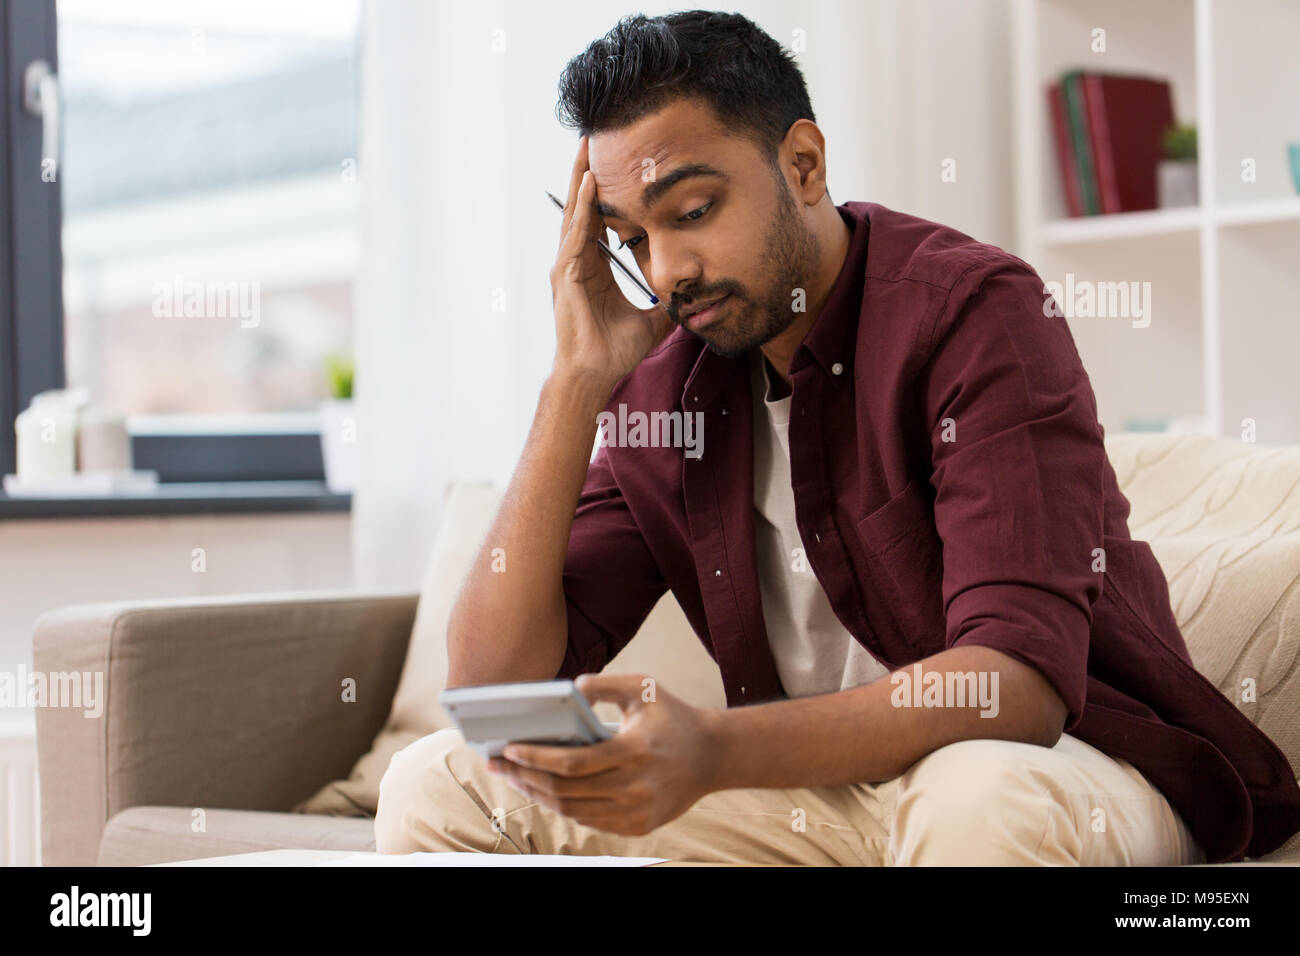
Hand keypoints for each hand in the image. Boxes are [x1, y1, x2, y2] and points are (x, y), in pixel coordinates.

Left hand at [486, 674, 720, 836]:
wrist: (714, 755)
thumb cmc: (672, 715)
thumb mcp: (644, 687)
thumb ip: (605, 683)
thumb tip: (568, 689)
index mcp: (634, 751)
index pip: (572, 763)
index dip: (534, 759)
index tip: (507, 749)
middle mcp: (636, 787)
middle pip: (566, 791)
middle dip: (525, 778)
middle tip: (498, 765)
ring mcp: (638, 812)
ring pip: (574, 810)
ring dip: (538, 795)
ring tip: (515, 777)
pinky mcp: (640, 827)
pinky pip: (591, 822)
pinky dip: (564, 807)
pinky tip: (546, 791)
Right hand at [550, 137, 674, 388]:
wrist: (594, 373)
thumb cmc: (613, 352)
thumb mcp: (652, 320)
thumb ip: (668, 305)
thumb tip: (692, 299)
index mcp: (593, 268)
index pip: (598, 219)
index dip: (605, 191)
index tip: (616, 164)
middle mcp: (576, 261)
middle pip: (582, 206)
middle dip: (588, 172)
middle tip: (596, 137)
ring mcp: (567, 266)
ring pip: (575, 211)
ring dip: (582, 178)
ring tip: (588, 147)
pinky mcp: (566, 274)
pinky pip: (576, 232)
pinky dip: (583, 207)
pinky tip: (591, 183)